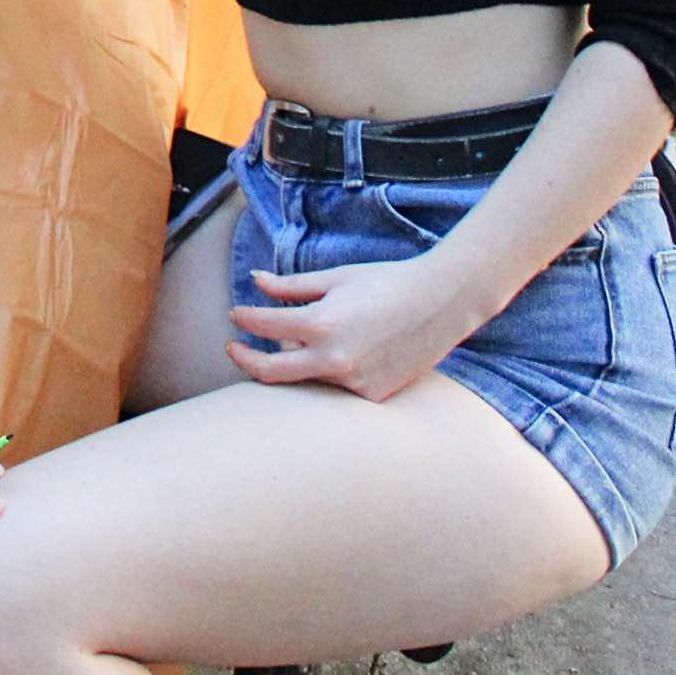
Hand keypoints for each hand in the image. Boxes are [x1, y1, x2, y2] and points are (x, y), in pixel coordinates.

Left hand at [228, 247, 491, 402]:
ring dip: (297, 360)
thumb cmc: (387, 282)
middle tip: (233, 349)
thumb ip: (291, 286)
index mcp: (322, 324)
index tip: (235, 316)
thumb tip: (255, 280)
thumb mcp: (336, 278)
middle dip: (245, 360)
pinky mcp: (373, 395)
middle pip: (270, 373)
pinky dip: (331, 369)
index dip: (243, 319)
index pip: (264, 327)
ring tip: (312, 336)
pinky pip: (336, 386)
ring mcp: (354, 382)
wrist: (442, 303)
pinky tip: (351, 348)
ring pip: (306, 379)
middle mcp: (334, 360)